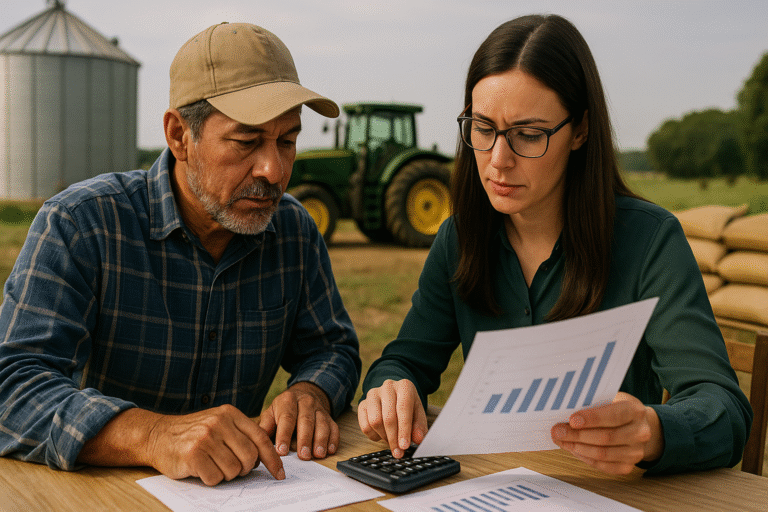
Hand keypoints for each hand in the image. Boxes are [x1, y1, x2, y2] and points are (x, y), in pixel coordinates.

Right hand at [144, 404, 284, 485]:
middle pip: (249, 456)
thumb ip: (241, 434)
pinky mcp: (193, 454)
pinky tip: (201, 469)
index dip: (272, 458)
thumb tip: (265, 457)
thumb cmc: (193, 434)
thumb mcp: (219, 423)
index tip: (279, 473)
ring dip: (226, 474)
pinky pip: (215, 477)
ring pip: (233, 469)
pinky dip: (211, 479)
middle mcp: (219, 423)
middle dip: (244, 469)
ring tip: (213, 465)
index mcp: (230, 413)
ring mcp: (206, 438)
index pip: (260, 438)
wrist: (157, 435)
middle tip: (233, 469)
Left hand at [259, 382, 337, 459]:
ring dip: (321, 440)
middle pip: (306, 421)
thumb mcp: (271, 413)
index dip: (284, 435)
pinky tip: (330, 450)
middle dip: (305, 439)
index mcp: (288, 400)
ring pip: (322, 424)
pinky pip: (334, 427)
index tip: (282, 451)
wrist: (303, 394)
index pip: (286, 418)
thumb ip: (265, 427)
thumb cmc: (283, 410)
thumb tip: (256, 443)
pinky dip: (333, 439)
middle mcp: (305, 402)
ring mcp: (319, 409)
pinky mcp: (329, 416)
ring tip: (318, 455)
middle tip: (303, 456)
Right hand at [358, 379, 427, 457]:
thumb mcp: (418, 414)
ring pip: (374, 421)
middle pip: (388, 417)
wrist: (395, 396)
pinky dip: (373, 435)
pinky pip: (364, 425)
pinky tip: (381, 435)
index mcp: (404, 386)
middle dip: (393, 438)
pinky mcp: (362, 404)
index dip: (404, 429)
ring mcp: (373, 394)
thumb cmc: (408, 406)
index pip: (403, 409)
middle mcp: (387, 387)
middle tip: (398, 452)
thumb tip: (418, 439)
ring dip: (383, 436)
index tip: (404, 446)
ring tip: (391, 441)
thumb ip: (419, 426)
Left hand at [551, 392, 663, 474]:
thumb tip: (566, 409)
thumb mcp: (609, 398)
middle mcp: (640, 432)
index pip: (614, 415)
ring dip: (577, 447)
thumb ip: (592, 403)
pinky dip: (584, 457)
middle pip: (606, 437)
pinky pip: (603, 466)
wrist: (635, 425)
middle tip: (558, 431)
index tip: (572, 420)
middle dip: (578, 435)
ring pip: (603, 454)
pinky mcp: (627, 466)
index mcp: (635, 411)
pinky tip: (573, 449)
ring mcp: (636, 452)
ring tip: (561, 440)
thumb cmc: (616, 409)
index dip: (592, 418)